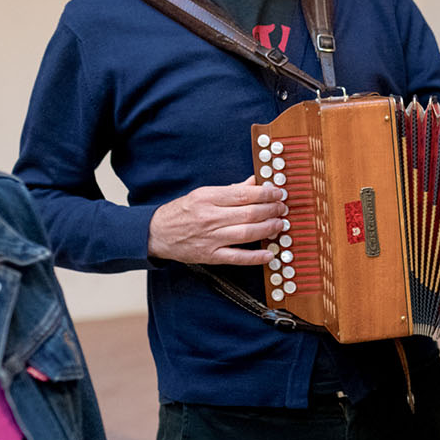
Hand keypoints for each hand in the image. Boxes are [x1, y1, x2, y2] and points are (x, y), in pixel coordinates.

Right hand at [148, 176, 287, 265]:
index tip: (278, 192)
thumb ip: (230, 190)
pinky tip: (269, 254)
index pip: (243, 194)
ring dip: (268, 229)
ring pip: (247, 233)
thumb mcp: (202, 194)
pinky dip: (255, 257)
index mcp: (208, 198)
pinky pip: (237, 257)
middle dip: (271, 210)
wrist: (157, 233)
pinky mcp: (211, 255)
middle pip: (249, 213)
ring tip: (280, 224)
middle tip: (283, 208)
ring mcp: (211, 238)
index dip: (265, 193)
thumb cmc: (182, 212)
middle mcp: (210, 218)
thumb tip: (254, 182)